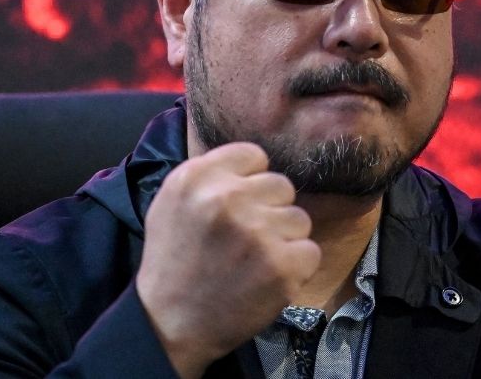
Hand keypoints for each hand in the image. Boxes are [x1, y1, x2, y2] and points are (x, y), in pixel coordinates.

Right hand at [136, 142, 320, 377]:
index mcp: (197, 177)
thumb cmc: (174, 261)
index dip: (250, 182)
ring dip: (283, 239)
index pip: (254, 156)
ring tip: (253, 261)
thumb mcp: (173, 202)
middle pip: (281, 186)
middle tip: (245, 239)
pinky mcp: (281, 266)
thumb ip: (212, 175)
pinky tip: (267, 278)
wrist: (169, 324)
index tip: (239, 206)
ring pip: (299, 219)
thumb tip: (255, 162)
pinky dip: (295, 267)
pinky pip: (310, 251)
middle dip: (269, 210)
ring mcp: (257, 233)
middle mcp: (227, 199)